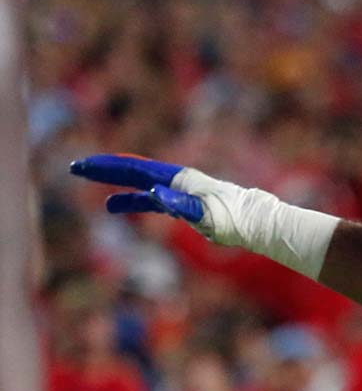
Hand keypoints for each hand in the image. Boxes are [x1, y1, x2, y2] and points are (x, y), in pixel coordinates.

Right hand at [69, 154, 252, 246]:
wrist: (256, 224)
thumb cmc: (234, 219)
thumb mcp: (206, 214)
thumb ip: (180, 204)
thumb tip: (154, 193)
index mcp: (178, 179)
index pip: (135, 168)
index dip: (107, 167)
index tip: (83, 166)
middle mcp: (177, 181)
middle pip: (133, 170)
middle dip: (104, 168)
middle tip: (75, 167)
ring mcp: (180, 192)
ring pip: (139, 184)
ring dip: (114, 182)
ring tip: (88, 180)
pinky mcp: (184, 204)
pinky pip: (151, 200)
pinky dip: (132, 200)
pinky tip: (115, 205)